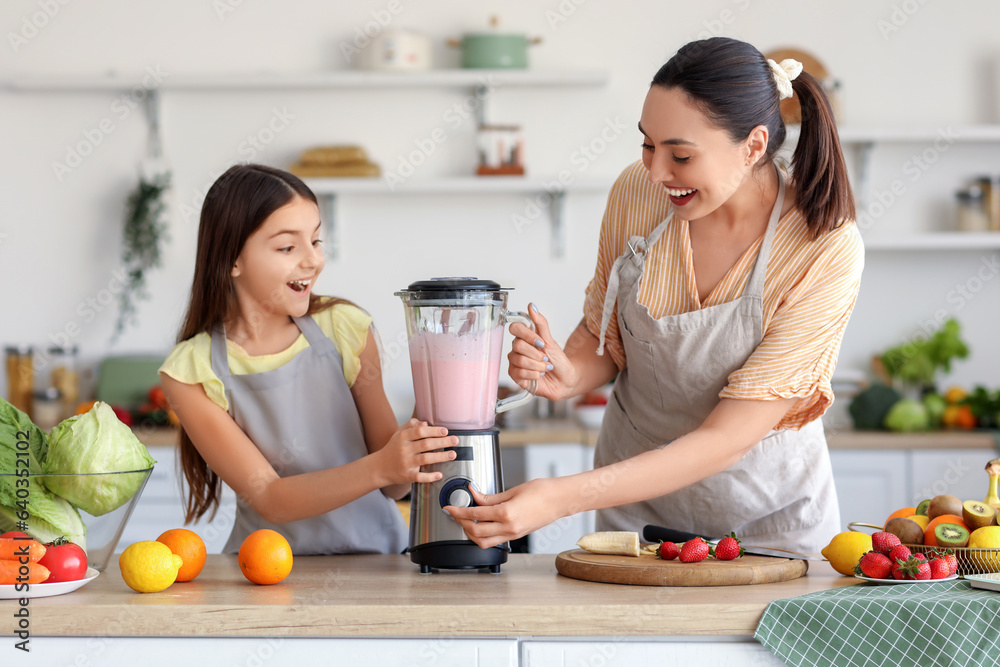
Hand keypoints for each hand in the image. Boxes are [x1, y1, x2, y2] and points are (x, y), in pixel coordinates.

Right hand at [376, 419, 456, 485]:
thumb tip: (425, 423)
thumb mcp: (398, 434)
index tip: (445, 431)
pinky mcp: (407, 476)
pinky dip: (430, 476)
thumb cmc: (393, 448)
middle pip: (425, 444)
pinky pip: (420, 476)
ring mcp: (406, 463)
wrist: (380, 467)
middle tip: (455, 440)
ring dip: (441, 457)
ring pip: (425, 459)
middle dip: (442, 442)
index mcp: (402, 437)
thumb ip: (411, 426)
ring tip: (453, 454)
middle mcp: (404, 449)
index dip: (433, 431)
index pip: (420, 432)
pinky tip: (439, 474)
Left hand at [445, 478, 565, 548]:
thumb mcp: (513, 490)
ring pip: (483, 542)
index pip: (475, 515)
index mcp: (506, 513)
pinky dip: (482, 536)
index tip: (449, 507)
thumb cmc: (542, 491)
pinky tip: (480, 526)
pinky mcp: (517, 535)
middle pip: (475, 532)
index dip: (458, 511)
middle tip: (455, 512)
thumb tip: (475, 496)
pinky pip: (494, 541)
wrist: (560, 500)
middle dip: (461, 522)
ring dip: (471, 533)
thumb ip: (491, 497)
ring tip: (466, 521)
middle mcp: (509, 527)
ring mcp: (513, 534)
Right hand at [507, 303, 577, 400]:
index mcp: (525, 338)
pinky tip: (539, 376)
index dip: (527, 336)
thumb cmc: (558, 361)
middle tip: (545, 359)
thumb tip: (532, 306)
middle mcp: (517, 349)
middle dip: (536, 354)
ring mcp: (515, 362)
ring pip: (519, 360)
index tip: (541, 343)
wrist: (565, 380)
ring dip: (536, 366)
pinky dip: (533, 375)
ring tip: (544, 368)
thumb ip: (540, 323)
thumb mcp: (550, 341)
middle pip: (517, 346)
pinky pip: (519, 373)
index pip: (515, 328)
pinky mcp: (515, 376)